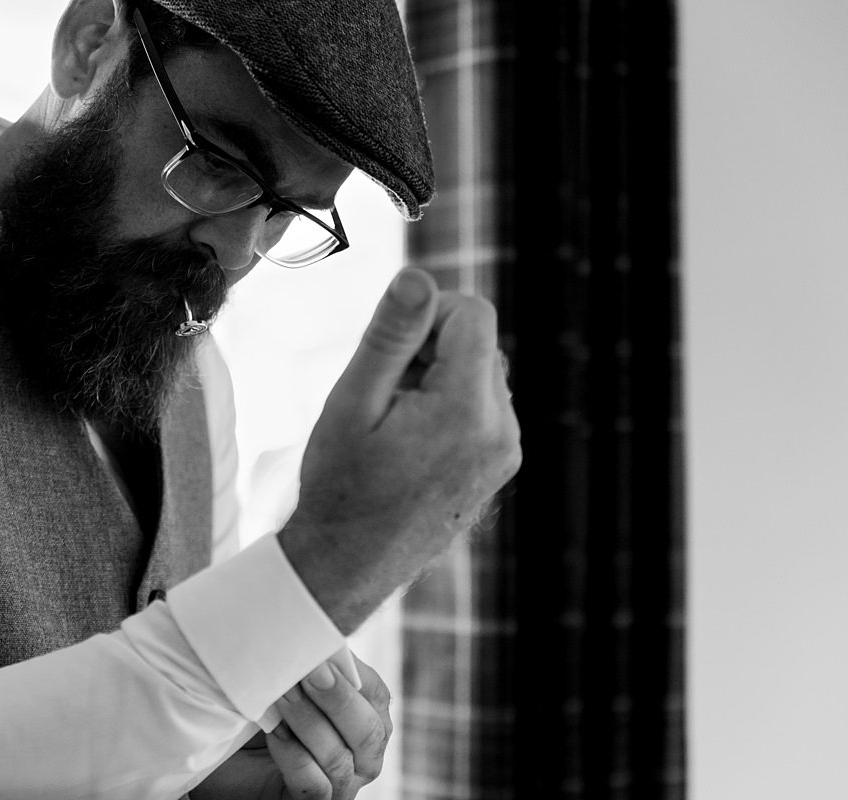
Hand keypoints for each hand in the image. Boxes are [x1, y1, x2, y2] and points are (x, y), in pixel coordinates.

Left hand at [192, 655, 390, 799]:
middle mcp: (363, 757)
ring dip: (307, 722)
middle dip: (337, 700)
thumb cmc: (257, 708)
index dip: (350, 674)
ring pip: (339, 759)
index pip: (376, 694)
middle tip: (307, 672)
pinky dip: (295, 757)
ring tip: (279, 696)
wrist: (218, 752)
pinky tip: (274, 733)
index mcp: (367, 717)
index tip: (317, 649)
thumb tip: (316, 626)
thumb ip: (308, 660)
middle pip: (367, 731)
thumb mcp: (287, 678)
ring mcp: (340, 787)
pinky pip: (315, 786)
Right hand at [280, 268, 520, 632]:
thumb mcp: (353, 402)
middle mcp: (501, 430)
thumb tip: (418, 277)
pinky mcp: (500, 463)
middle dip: (430, 350)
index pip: (472, 314)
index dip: (427, 315)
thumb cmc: (341, 485)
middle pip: (479, 340)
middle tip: (384, 394)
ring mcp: (506, 451)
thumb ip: (391, 336)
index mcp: (467, 411)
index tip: (388, 352)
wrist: (349, 564)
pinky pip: (484, 404)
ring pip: (481, 371)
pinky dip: (449, 405)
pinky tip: (411, 441)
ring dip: (438, 377)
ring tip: (395, 422)